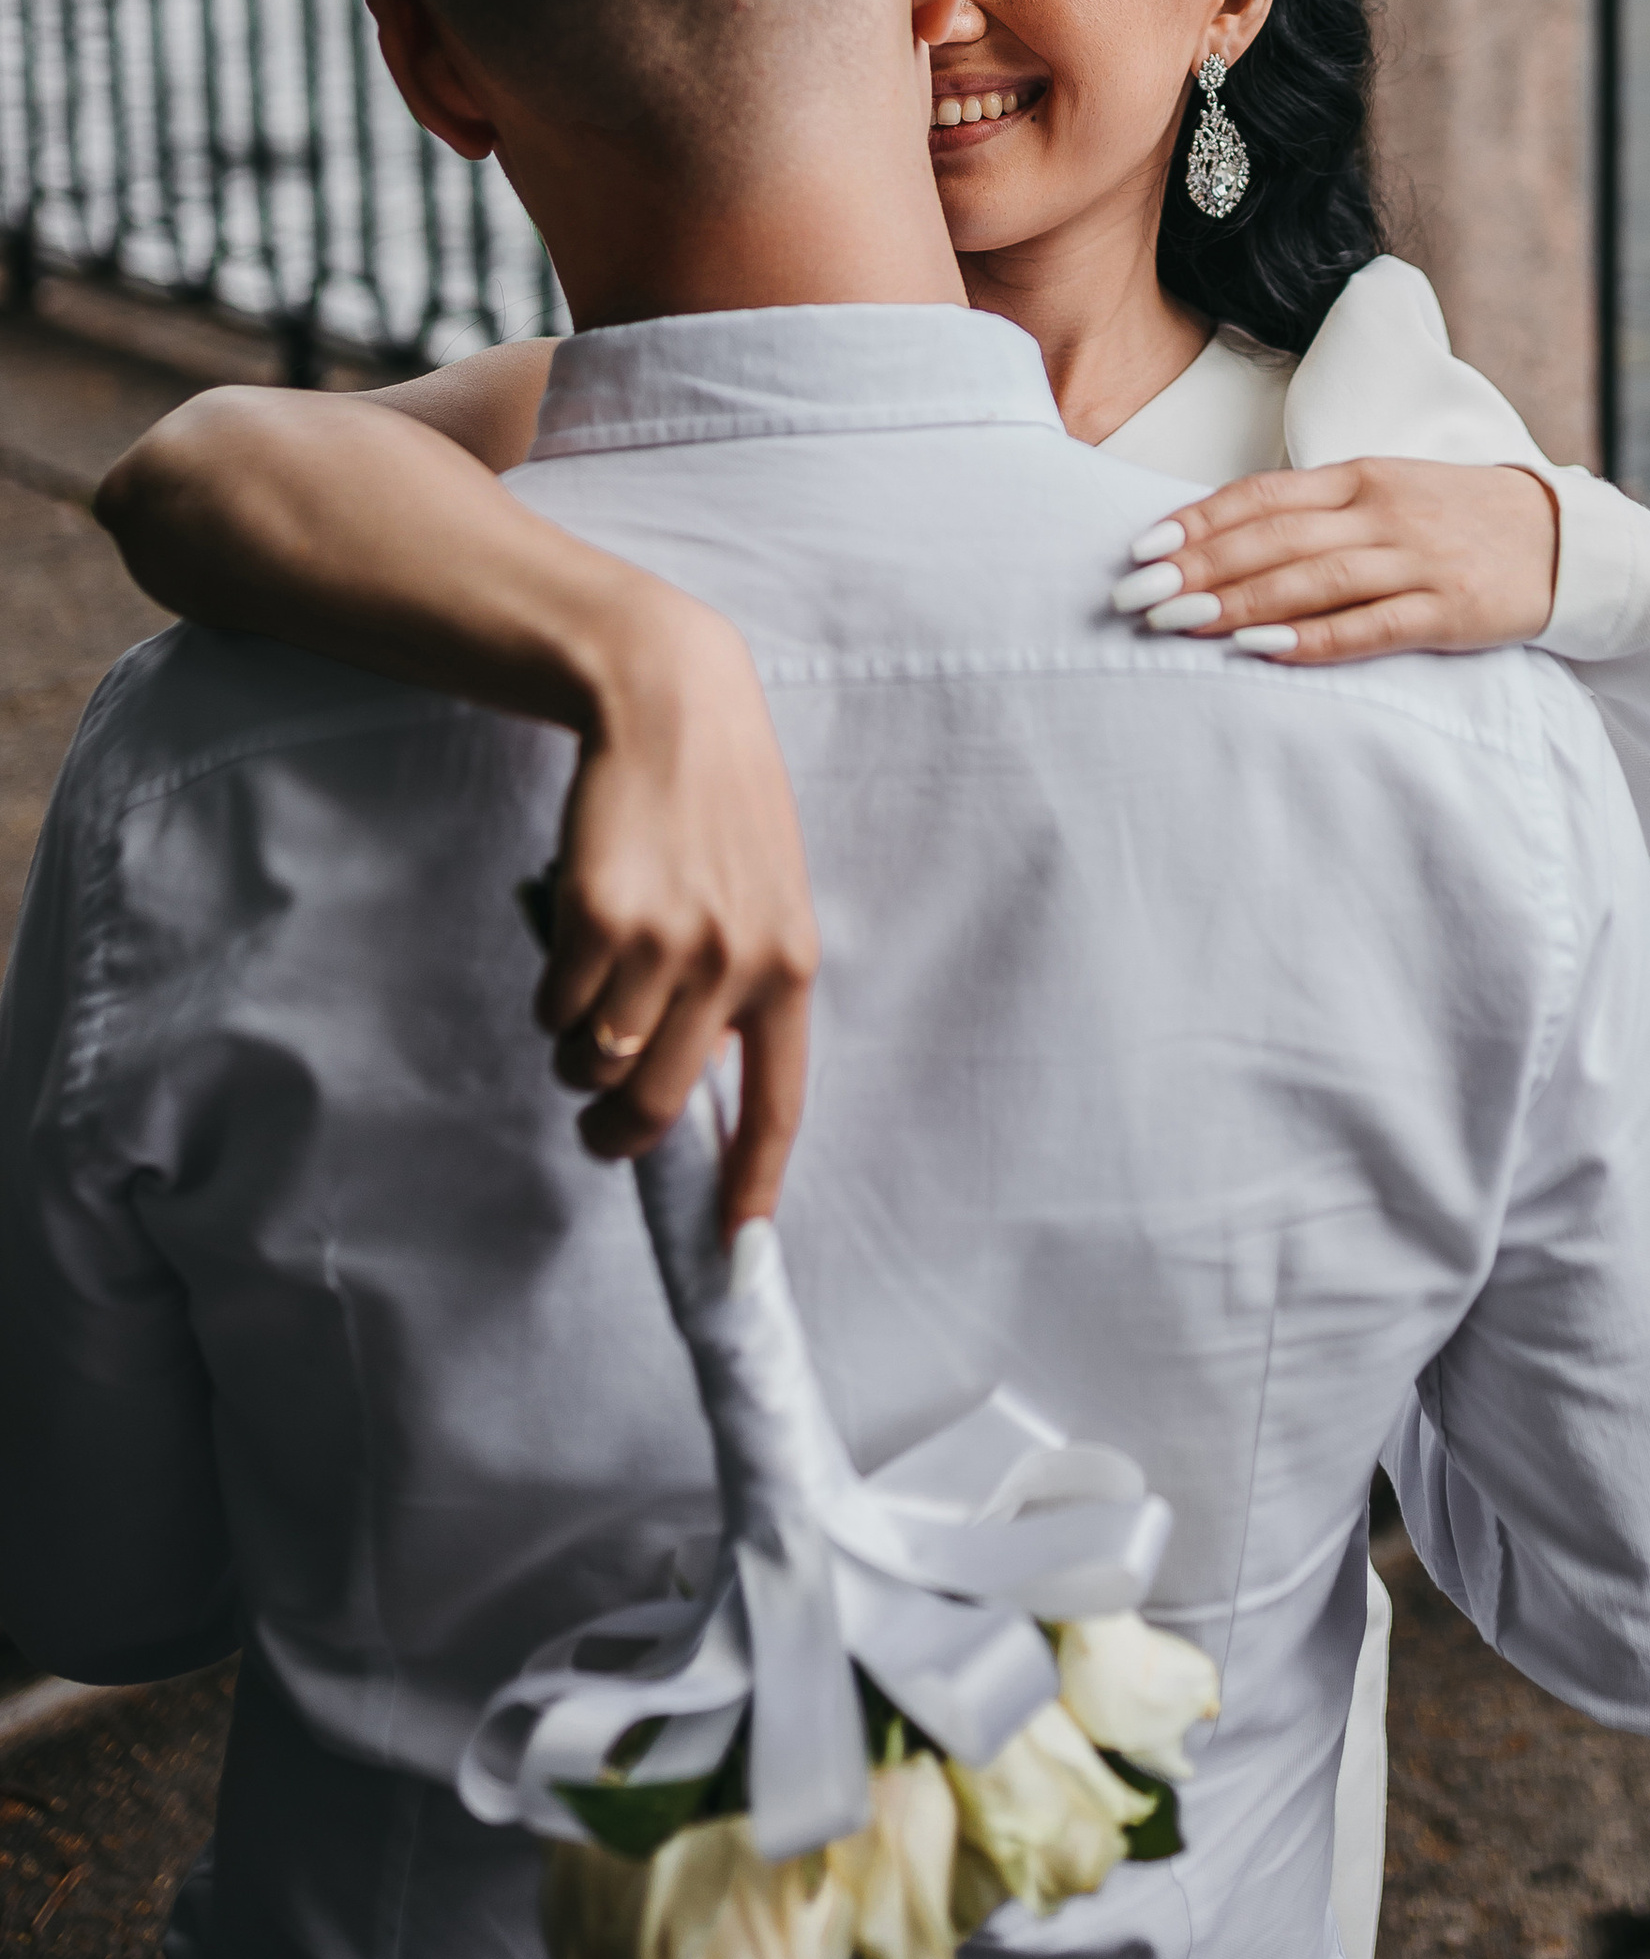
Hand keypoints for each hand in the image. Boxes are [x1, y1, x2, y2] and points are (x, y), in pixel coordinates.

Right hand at [535, 586, 820, 1233]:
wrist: (670, 705)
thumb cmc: (719, 805)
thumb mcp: (766, 894)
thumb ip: (745, 986)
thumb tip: (702, 1089)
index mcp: (791, 966)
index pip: (778, 1106)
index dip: (752, 1186)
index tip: (739, 1254)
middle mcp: (735, 964)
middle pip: (659, 1109)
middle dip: (615, 1136)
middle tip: (599, 1128)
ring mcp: (665, 942)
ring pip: (595, 1063)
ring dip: (577, 1049)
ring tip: (592, 987)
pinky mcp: (596, 917)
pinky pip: (553, 1008)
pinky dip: (550, 993)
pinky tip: (571, 937)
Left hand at [1113, 457, 1560, 663]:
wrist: (1561, 540)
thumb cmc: (1455, 519)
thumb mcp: (1387, 493)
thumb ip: (1317, 512)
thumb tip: (1225, 536)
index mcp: (1361, 477)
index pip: (1264, 495)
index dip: (1199, 520)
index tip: (1142, 548)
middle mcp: (1382, 512)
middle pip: (1274, 539)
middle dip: (1198, 568)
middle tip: (1135, 596)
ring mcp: (1416, 561)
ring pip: (1312, 581)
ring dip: (1238, 602)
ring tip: (1178, 623)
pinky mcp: (1447, 612)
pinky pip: (1369, 627)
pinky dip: (1313, 638)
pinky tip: (1262, 649)